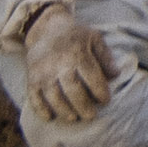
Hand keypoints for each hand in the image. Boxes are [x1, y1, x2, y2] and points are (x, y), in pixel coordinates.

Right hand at [20, 5, 114, 123]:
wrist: (45, 28)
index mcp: (78, 53)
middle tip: (91, 115)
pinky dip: (40, 109)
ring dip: (64, 110)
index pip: (92, 77)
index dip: (100, 92)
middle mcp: (59, 63)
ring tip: (73, 118)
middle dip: (83, 106)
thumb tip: (115, 75)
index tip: (105, 100)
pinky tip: (49, 117)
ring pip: (53, 96)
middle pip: (72, 90)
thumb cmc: (75, 36)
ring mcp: (43, 72)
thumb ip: (106, 56)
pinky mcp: (32, 78)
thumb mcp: (94, 38)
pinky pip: (34, 96)